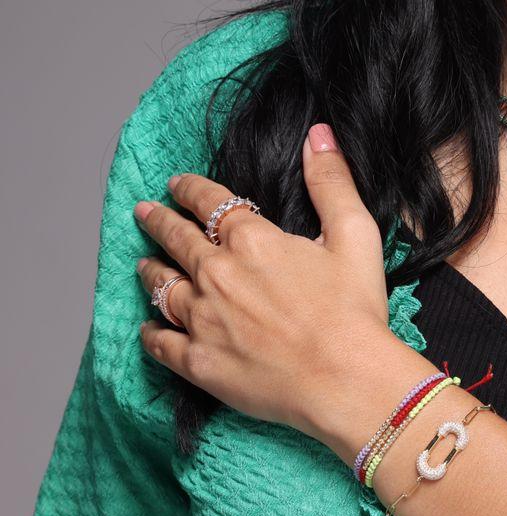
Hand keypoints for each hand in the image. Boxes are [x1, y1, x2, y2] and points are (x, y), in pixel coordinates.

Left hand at [133, 122, 398, 442]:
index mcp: (252, 241)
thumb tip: (319, 135)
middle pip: (176, 240)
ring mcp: (204, 320)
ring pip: (161, 287)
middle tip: (143, 212)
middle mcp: (218, 275)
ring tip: (142, 264)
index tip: (176, 184)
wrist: (346, 381)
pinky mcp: (199, 363)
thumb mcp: (355, 234)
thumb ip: (332, 182)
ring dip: (150, 272)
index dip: (190, 189)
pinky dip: (151, 332)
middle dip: (158, 222)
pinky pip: (161, 343)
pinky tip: (148, 328)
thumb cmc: (355, 311)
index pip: (210, 203)